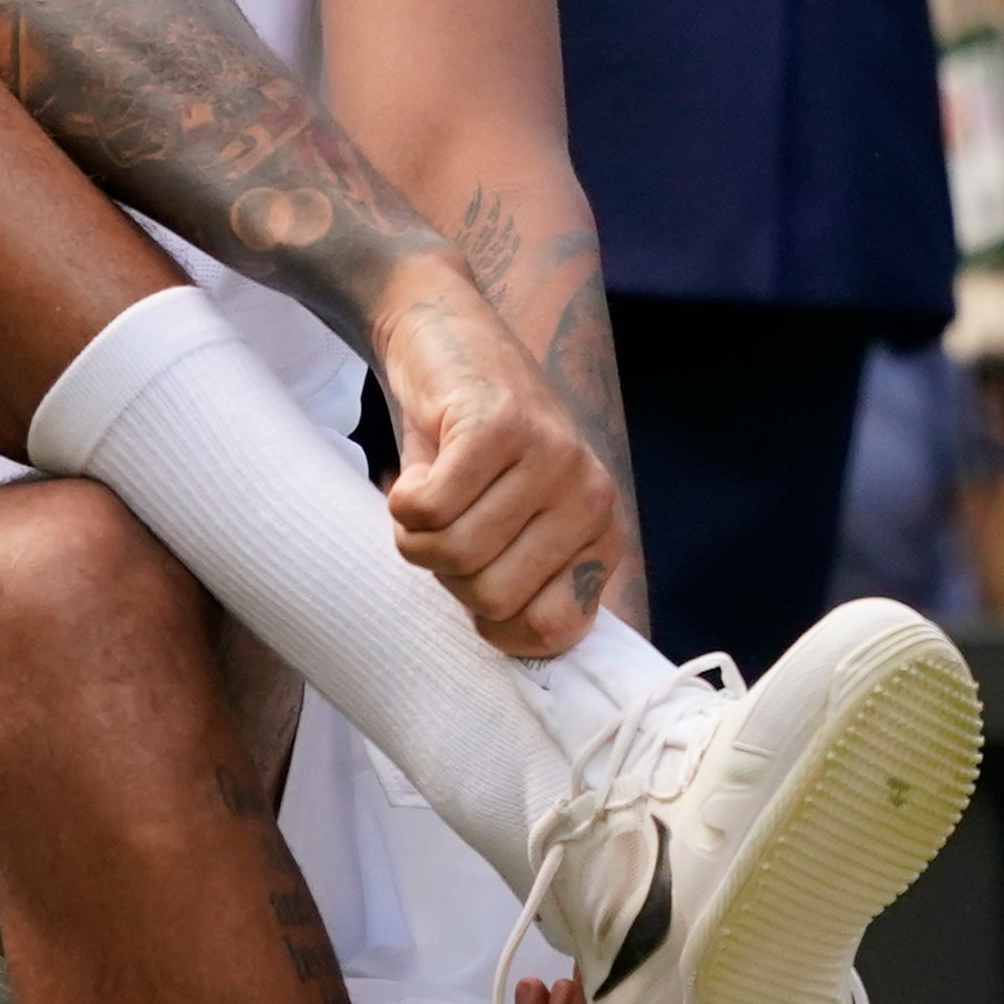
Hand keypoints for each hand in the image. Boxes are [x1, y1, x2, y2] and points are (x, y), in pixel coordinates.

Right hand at [373, 258, 633, 659]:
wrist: (441, 332)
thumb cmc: (468, 446)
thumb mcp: (510, 520)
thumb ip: (522, 584)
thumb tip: (520, 670)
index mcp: (601, 534)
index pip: (550, 633)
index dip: (491, 624)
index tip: (473, 575)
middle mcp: (590, 497)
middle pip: (489, 598)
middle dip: (445, 572)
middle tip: (447, 520)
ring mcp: (550, 456)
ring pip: (452, 555)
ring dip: (414, 533)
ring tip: (431, 490)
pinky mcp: (499, 423)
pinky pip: (428, 510)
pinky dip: (402, 499)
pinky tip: (417, 470)